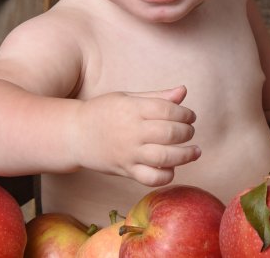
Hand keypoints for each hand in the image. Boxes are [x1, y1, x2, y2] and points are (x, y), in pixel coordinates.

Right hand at [71, 86, 200, 186]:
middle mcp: (130, 131)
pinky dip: (166, 175)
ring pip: (164, 158)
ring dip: (185, 155)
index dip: (184, 113)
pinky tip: (172, 168)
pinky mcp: (125, 170)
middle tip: (189, 131)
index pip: (167, 110)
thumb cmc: (103, 112)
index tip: (189, 116)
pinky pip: (151, 178)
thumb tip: (183, 91)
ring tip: (194, 151)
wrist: (74, 134)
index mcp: (131, 109)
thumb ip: (157, 97)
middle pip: (169, 133)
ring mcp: (128, 153)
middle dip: (187, 132)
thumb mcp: (127, 98)